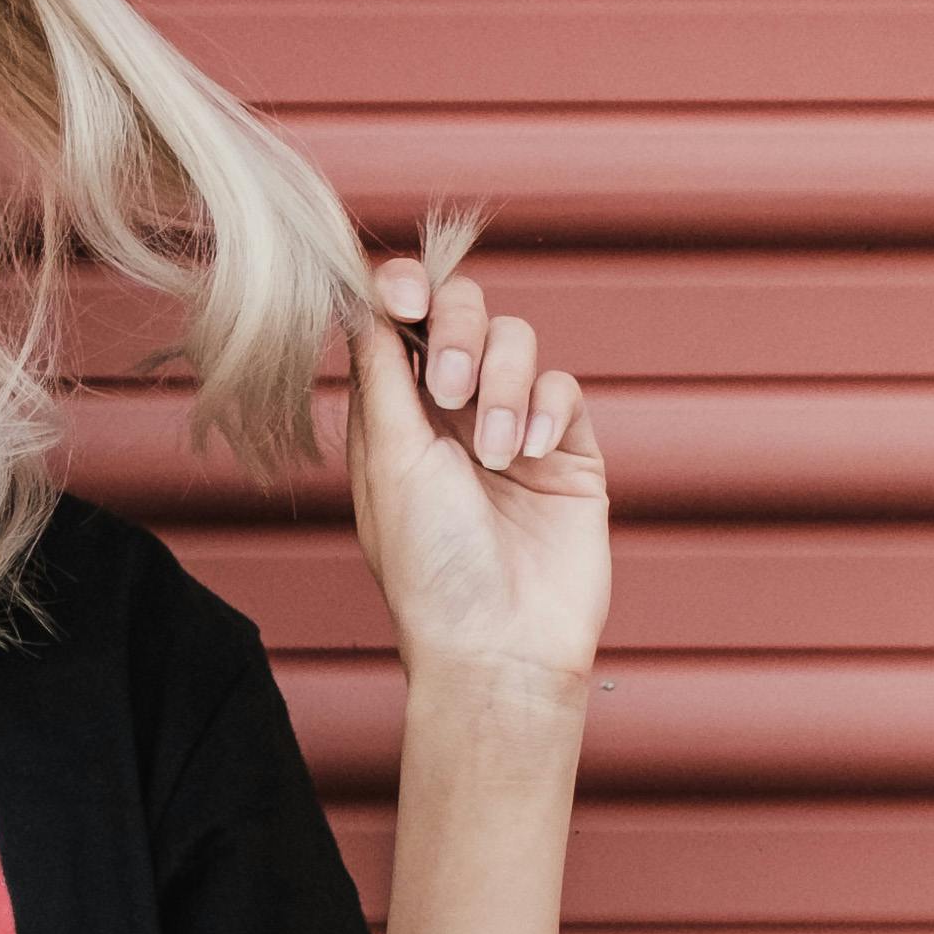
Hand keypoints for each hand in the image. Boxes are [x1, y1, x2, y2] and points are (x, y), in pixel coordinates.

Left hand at [338, 250, 609, 689]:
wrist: (501, 642)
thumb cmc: (432, 567)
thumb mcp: (390, 460)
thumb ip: (382, 374)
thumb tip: (365, 301)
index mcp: (393, 415)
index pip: (398, 323)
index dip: (402, 292)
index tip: (404, 296)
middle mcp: (449, 414)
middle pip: (461, 312)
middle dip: (457, 332)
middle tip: (449, 388)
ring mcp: (511, 427)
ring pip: (517, 342)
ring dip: (503, 384)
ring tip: (495, 453)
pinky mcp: (568, 450)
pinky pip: (565, 388)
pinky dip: (548, 409)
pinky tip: (533, 454)